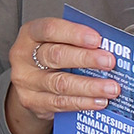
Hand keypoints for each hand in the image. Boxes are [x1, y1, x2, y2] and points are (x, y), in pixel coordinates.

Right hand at [5, 17, 120, 133]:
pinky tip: (99, 101)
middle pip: (56, 56)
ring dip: (90, 86)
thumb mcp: (57, 41)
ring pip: (60, 84)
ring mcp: (26, 82)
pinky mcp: (32, 102)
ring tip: (111, 87)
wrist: (29, 84)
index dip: (74, 33)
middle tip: (109, 62)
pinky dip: (83, 102)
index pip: (50, 29)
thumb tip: (109, 47)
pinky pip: (60, 103)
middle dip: (86, 59)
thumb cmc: (50, 55)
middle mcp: (23, 56)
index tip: (97, 39)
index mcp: (30, 34)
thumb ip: (77, 42)